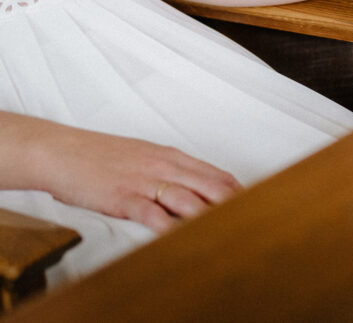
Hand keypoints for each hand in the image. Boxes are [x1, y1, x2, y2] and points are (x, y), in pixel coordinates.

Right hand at [29, 120, 239, 232]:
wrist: (61, 151)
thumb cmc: (101, 155)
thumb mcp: (145, 156)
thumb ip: (172, 171)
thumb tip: (198, 186)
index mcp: (171, 157)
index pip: (215, 174)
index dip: (238, 191)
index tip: (256, 205)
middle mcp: (163, 167)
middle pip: (209, 186)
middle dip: (234, 204)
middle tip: (253, 220)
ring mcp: (144, 181)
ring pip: (187, 198)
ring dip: (210, 215)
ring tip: (229, 230)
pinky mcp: (122, 196)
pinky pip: (151, 213)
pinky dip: (168, 225)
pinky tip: (181, 236)